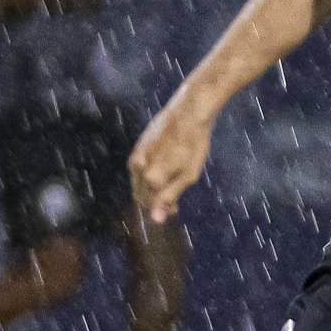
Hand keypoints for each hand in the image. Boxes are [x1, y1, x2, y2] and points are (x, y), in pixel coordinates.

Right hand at [130, 92, 213, 222]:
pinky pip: (138, 168)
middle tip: (172, 202)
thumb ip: (169, 197)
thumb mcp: (188, 175)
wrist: (190, 112)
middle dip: (154, 202)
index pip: (151, 205)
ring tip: (168, 186)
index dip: (163, 210)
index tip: (175, 209)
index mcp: (151, 178)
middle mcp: (138, 168)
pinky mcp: (139, 145)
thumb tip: (155, 219)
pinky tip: (161, 170)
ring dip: (149, 188)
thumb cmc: (194, 144)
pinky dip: (147, 174)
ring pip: (138, 181)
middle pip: (141, 194)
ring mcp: (136, 155)